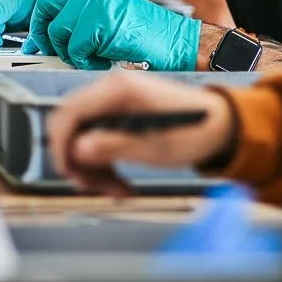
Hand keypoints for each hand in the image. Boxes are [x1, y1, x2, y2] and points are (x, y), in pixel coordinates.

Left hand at [23, 0, 200, 71]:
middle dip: (47, 37)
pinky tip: (104, 60)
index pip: (52, 1)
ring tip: (95, 58)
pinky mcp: (100, 24)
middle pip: (47, 11)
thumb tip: (55, 40)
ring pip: (60, 33)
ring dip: (72, 53)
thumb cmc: (152, 40)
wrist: (180, 44)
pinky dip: (85, 61)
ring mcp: (97, 5)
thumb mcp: (112, 23)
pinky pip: (74, 48)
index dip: (39, 24)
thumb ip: (84, 23)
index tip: (35, 43)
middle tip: (58, 54)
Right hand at [45, 71, 236, 193]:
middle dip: (78, 161)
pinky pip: (98, 140)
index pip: (69, 114)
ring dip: (94, 168)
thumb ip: (114, 146)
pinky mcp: (119, 116)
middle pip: (71, 127)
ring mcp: (114, 103)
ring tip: (118, 191)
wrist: (220, 127)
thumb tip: (78, 149)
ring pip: (83, 138)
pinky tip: (120, 182)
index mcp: (118, 91)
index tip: (70, 175)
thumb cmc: (194, 132)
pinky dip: (104, 163)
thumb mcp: (155, 146)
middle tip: (94, 189)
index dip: (62, 147)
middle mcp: (111, 91)